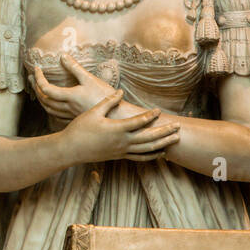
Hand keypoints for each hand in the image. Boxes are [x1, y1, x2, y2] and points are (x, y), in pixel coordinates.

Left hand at [33, 53, 114, 122]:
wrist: (117, 116)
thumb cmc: (105, 97)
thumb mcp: (90, 79)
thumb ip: (75, 68)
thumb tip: (62, 56)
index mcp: (69, 96)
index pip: (46, 88)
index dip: (38, 78)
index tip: (37, 69)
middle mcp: (67, 107)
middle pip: (44, 99)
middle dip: (35, 87)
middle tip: (32, 77)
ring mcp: (70, 114)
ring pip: (48, 108)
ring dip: (40, 99)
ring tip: (37, 90)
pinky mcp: (75, 117)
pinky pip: (56, 114)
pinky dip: (49, 107)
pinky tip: (52, 104)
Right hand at [63, 90, 179, 164]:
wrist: (71, 149)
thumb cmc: (80, 128)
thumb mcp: (93, 112)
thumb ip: (109, 102)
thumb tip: (121, 91)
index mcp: (116, 129)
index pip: (139, 122)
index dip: (150, 116)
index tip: (159, 110)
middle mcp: (122, 142)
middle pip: (149, 138)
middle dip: (165, 132)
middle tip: (178, 126)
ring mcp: (121, 151)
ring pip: (147, 149)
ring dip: (163, 144)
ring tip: (175, 139)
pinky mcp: (119, 156)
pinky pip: (139, 157)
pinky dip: (151, 155)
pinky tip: (160, 152)